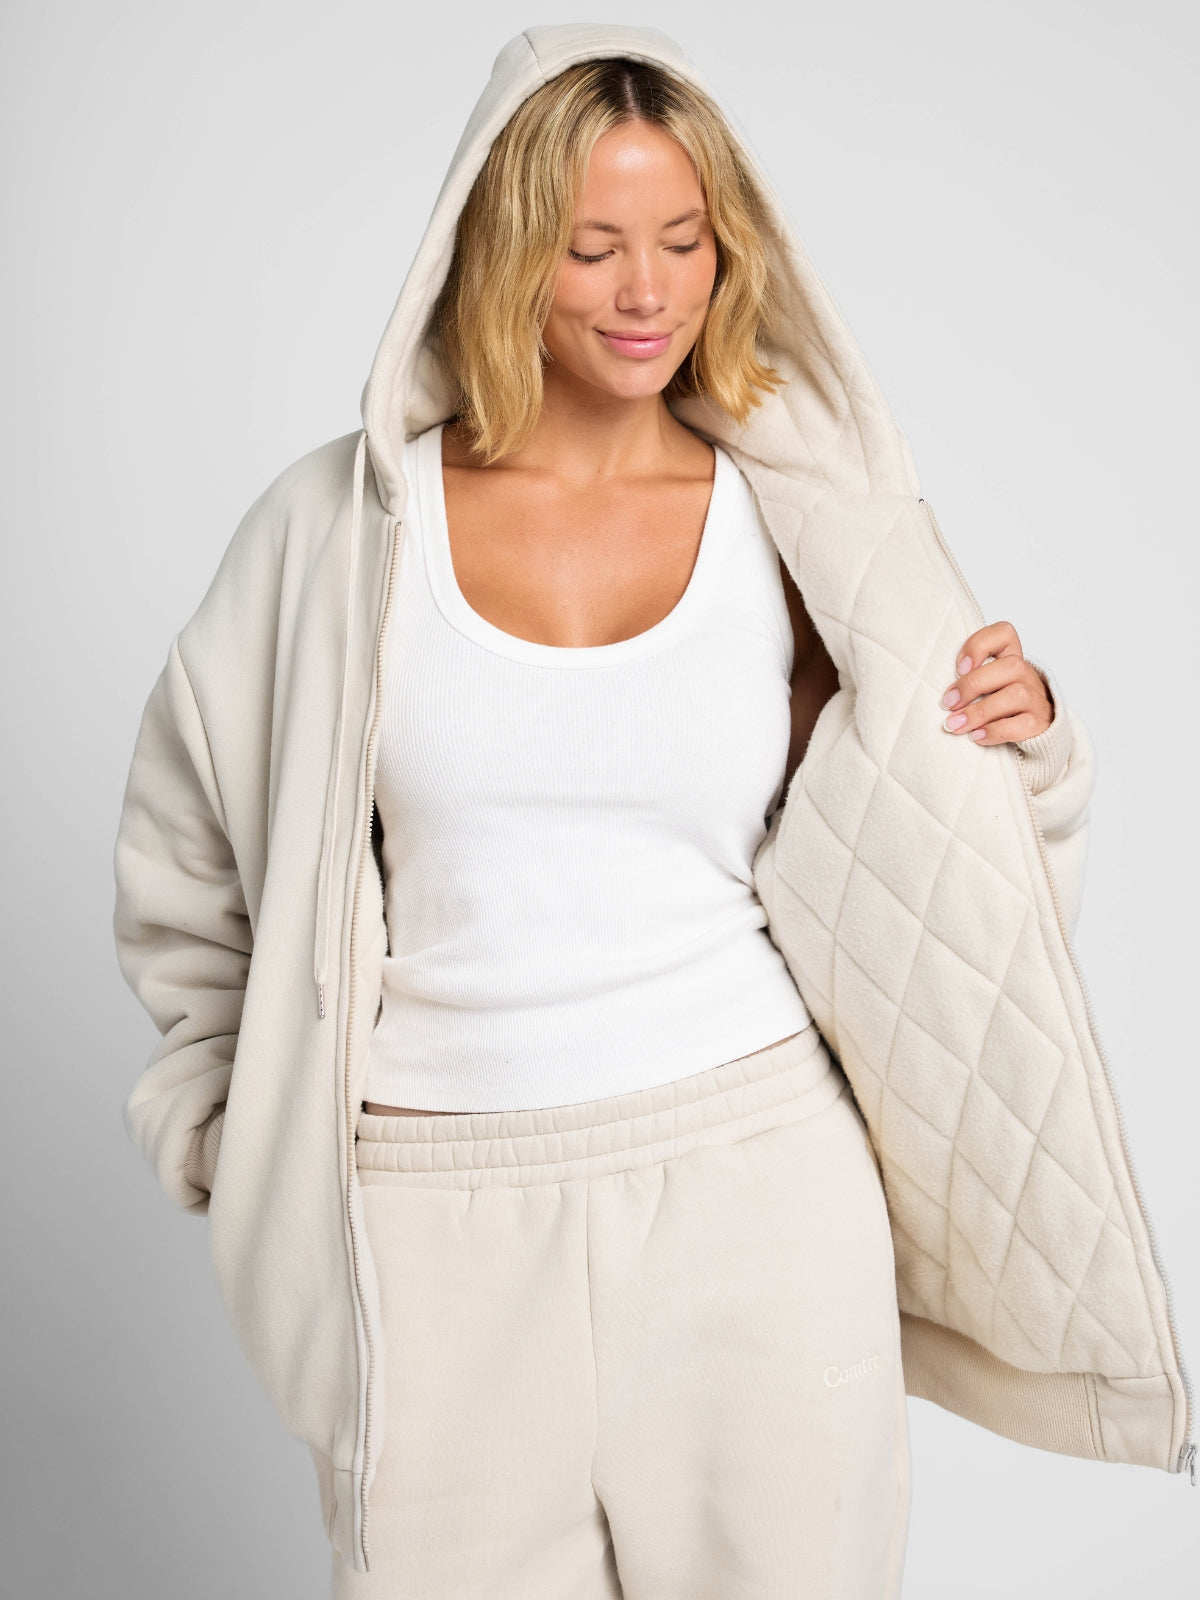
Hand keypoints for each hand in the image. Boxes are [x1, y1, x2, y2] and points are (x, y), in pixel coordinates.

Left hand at [940, 621, 1053, 745]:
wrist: (1032, 735)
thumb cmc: (998, 708)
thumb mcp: (983, 687)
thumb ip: (968, 680)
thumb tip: (944, 695)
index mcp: (1011, 659)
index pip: (1005, 633)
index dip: (980, 645)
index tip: (959, 668)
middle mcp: (1028, 676)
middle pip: (1011, 666)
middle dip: (973, 685)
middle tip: (948, 704)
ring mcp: (1037, 700)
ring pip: (1017, 695)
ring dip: (980, 711)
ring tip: (956, 724)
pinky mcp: (1040, 725)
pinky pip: (1023, 725)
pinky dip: (995, 731)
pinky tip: (976, 736)